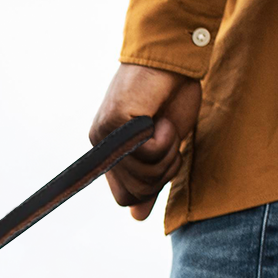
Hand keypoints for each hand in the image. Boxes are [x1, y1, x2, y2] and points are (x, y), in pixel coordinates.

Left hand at [90, 64, 201, 220]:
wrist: (174, 59)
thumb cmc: (171, 97)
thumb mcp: (166, 146)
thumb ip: (151, 179)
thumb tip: (137, 218)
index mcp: (111, 156)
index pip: (127, 198)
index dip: (154, 183)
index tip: (165, 152)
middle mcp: (102, 148)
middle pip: (138, 190)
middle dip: (164, 167)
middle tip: (166, 134)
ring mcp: (105, 136)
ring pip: (143, 175)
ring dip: (166, 151)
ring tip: (161, 122)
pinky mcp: (114, 123)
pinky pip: (146, 153)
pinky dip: (163, 138)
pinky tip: (158, 116)